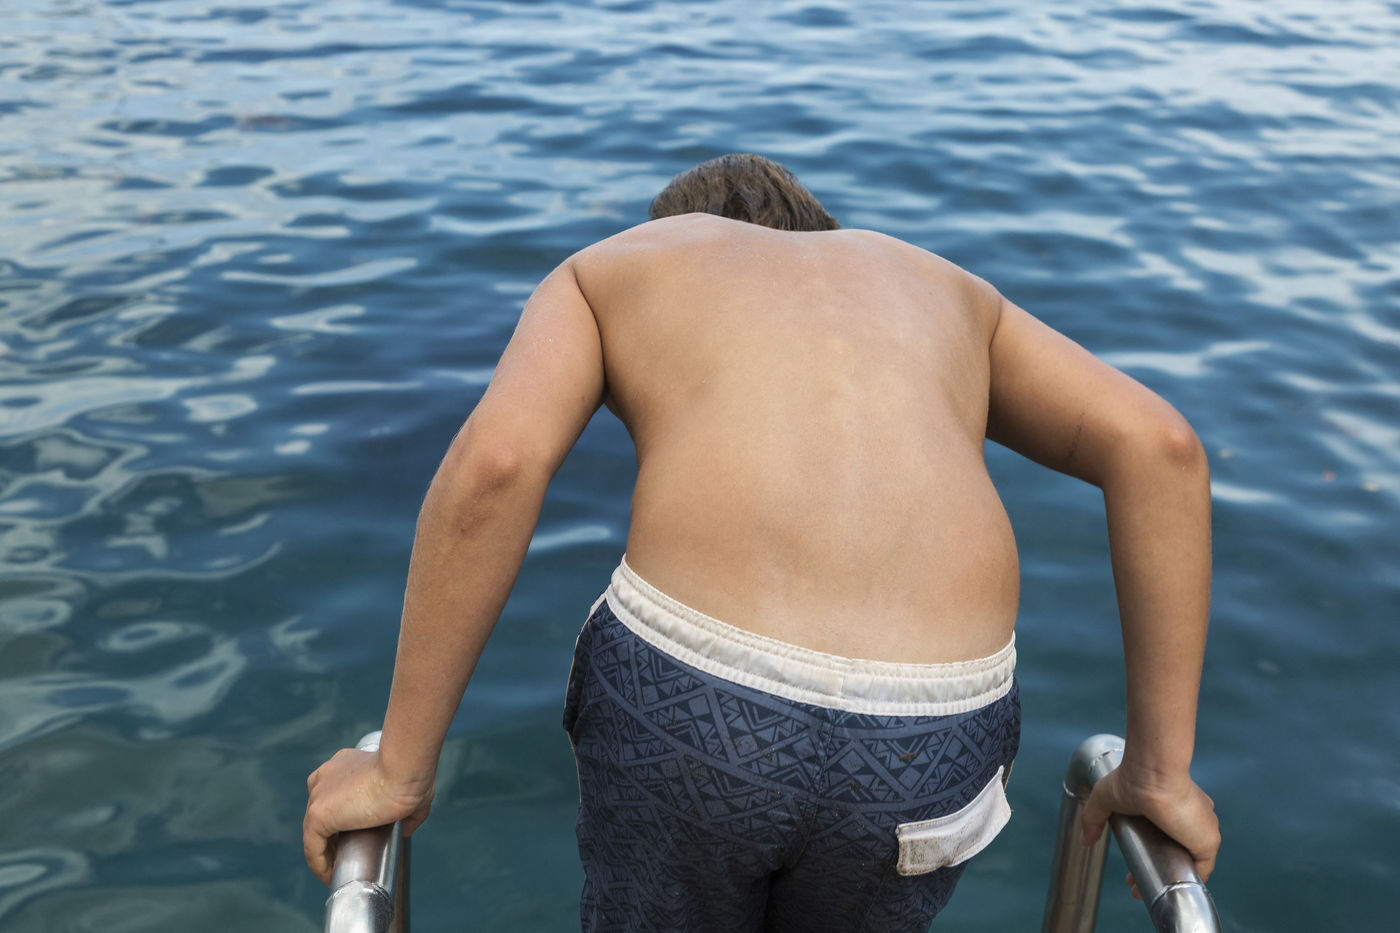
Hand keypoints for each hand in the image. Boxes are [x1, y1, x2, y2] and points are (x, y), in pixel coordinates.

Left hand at [303, 747, 434, 884]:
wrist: (404, 769)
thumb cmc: (411, 776)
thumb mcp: (409, 791)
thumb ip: (406, 812)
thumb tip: (405, 831)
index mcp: (343, 766)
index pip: (333, 798)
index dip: (342, 822)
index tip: (356, 840)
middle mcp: (324, 777)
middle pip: (321, 817)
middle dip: (332, 839)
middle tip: (350, 859)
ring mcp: (318, 795)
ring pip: (314, 835)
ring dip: (324, 857)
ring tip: (339, 874)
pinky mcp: (318, 814)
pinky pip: (313, 849)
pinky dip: (321, 866)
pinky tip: (332, 878)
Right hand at [1080, 765, 1218, 899]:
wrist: (1153, 773)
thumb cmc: (1131, 778)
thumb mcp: (1105, 798)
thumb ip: (1093, 818)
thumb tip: (1085, 840)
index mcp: (1174, 805)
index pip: (1165, 835)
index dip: (1149, 852)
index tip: (1132, 865)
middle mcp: (1192, 817)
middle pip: (1175, 851)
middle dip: (1154, 868)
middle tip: (1132, 883)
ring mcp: (1202, 829)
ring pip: (1186, 862)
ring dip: (1167, 877)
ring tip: (1140, 890)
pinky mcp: (1209, 841)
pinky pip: (1201, 870)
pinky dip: (1184, 881)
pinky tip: (1166, 891)